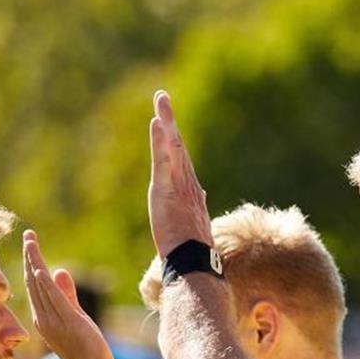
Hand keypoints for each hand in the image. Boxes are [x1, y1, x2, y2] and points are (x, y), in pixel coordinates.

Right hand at [22, 230, 114, 358]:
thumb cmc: (85, 349)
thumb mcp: (75, 316)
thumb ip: (68, 295)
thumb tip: (60, 270)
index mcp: (44, 317)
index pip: (35, 285)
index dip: (31, 262)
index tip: (30, 242)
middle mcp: (44, 318)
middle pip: (33, 282)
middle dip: (30, 256)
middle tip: (28, 234)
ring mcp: (54, 321)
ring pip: (40, 287)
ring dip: (35, 262)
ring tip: (31, 242)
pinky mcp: (68, 322)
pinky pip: (54, 300)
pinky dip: (46, 284)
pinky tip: (41, 268)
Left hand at [148, 90, 213, 256]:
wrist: (194, 262)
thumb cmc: (192, 249)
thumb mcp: (193, 222)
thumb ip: (194, 205)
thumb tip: (201, 194)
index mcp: (190, 191)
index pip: (181, 159)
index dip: (174, 139)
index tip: (167, 120)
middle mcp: (186, 182)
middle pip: (177, 145)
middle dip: (170, 120)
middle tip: (161, 97)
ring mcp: (178, 184)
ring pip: (172, 147)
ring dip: (166, 121)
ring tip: (160, 100)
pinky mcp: (167, 188)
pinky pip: (164, 159)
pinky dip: (161, 140)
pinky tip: (158, 122)